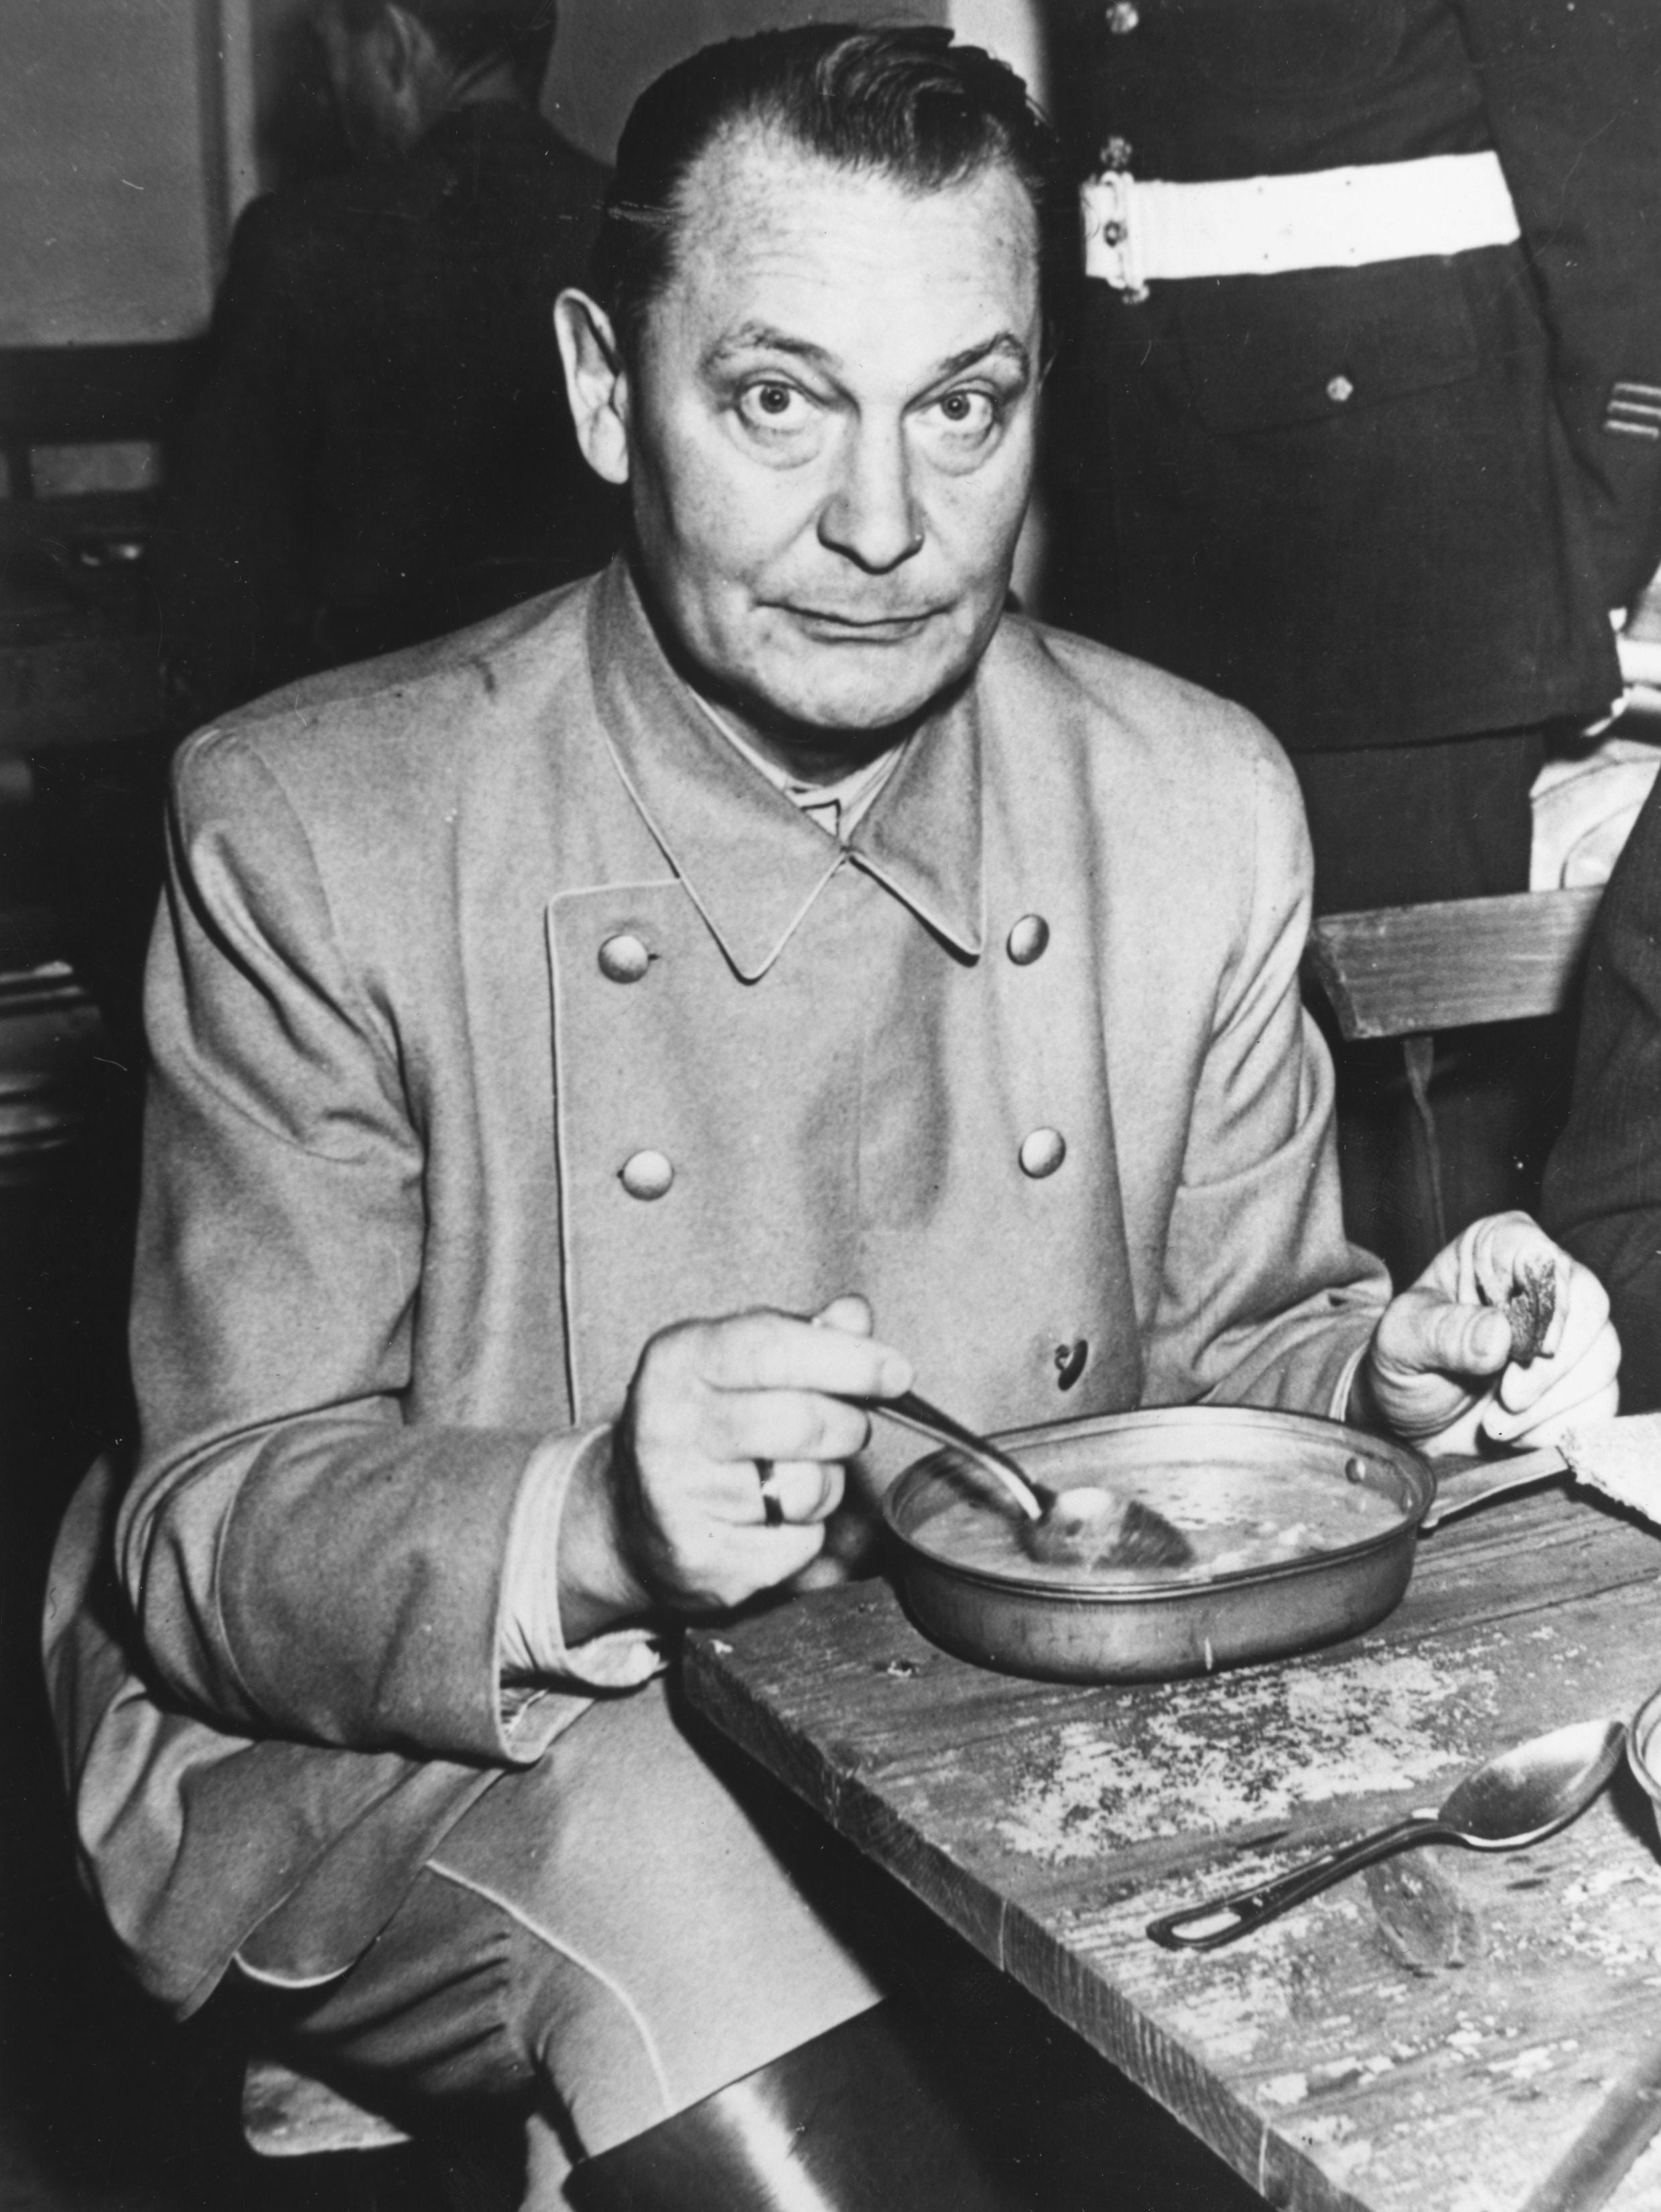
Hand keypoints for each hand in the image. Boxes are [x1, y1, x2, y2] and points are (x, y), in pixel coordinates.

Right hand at [561, 1295, 911, 1632]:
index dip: (850, 1361)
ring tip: (790, 1474)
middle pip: (804, 1422)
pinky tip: (767, 1519)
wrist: (626, 1518)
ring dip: (825, 1483)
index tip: (896, 1373)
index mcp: (678, 1360)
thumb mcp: (734, 1360)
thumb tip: (855, 1316)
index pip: (775, 1349)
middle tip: (844, 1428)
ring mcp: (680, 1497)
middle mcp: (670, 1425)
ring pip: (809, 1488)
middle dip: (847, 1426)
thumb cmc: (699, 1424)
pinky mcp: (702, 1561)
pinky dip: (804, 1533)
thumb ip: (800, 1335)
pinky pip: (801, 1545)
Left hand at [1357, 1212, 1619, 1456]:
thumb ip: (1443, 1333)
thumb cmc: (1403, 1365)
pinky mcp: (1583, 1380)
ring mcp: (1570, 1331)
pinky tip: (1518, 1433)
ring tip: (1495, 1423)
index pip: (1541, 1254)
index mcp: (1494, 1249)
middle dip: (1549, 1365)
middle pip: (1589, 1306)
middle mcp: (1543, 1281)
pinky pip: (1602, 1400)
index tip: (1525, 1351)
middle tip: (1506, 1398)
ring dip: (1550, 1402)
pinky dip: (1561, 1425)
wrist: (1409, 1424)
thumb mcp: (1401, 1343)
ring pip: (1602, 1355)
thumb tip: (1499, 1334)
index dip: (1545, 1302)